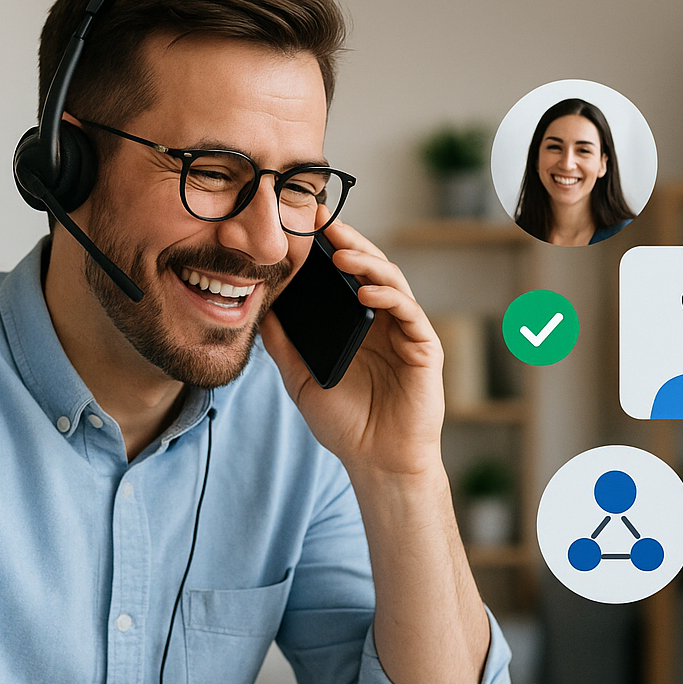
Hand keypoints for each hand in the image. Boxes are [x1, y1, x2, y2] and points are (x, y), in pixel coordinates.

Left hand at [260, 220, 444, 478]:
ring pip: (391, 282)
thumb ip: (283, 345)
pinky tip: (366, 292)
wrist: (378, 462)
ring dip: (367, 264)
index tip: (305, 223)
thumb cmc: (346, 424)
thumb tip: (258, 308)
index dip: (328, 247)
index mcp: (357, 324)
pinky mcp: (424, 349)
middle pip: (369, 268)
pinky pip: (409, 313)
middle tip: (323, 220)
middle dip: (347, 242)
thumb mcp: (301, 379)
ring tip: (340, 253)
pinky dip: (388, 297)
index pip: (344, 275)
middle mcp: (383, 321)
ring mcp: (405, 332)